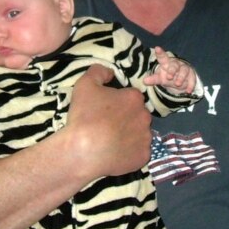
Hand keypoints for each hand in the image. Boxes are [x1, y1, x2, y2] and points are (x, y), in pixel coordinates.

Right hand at [64, 64, 152, 178]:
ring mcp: (146, 138)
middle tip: (107, 125)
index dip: (117, 102)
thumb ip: (99, 71)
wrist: (82, 151)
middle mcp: (145, 116)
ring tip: (110, 141)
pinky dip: (130, 153)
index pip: (130, 96)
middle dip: (125, 118)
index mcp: (134, 98)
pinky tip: (115, 153)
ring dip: (129, 135)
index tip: (105, 110)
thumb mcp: (84, 84)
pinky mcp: (143, 157)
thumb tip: (110, 72)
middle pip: (137, 114)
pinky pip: (139, 152)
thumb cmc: (85, 116)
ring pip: (140, 133)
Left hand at [143, 46, 197, 93]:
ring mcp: (184, 68)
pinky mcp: (191, 75)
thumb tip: (144, 81)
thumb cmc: (167, 76)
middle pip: (174, 65)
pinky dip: (191, 84)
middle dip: (172, 70)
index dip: (160, 53)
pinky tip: (188, 91)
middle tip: (169, 76)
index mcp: (166, 63)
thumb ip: (153, 79)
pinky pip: (192, 79)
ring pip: (184, 70)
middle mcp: (176, 64)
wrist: (179, 81)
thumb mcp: (160, 78)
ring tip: (177, 84)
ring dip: (181, 77)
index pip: (162, 57)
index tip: (157, 48)